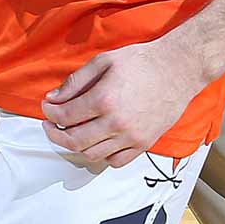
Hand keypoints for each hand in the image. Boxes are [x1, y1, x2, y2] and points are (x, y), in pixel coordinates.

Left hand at [41, 37, 206, 166]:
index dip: (49, 112)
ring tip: (70, 132)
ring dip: (76, 146)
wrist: (177, 69)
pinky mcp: (144, 144)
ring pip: (93, 154)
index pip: (65, 116)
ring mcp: (131, 137)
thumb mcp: (102, 61)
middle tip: (50, 125)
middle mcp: (116, 123)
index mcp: (104, 100)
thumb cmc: (141, 62)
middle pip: (74, 141)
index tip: (47, 107)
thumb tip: (53, 98)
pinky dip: (101, 156)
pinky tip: (96, 141)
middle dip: (55, 134)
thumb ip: (75, 82)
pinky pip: (116, 161)